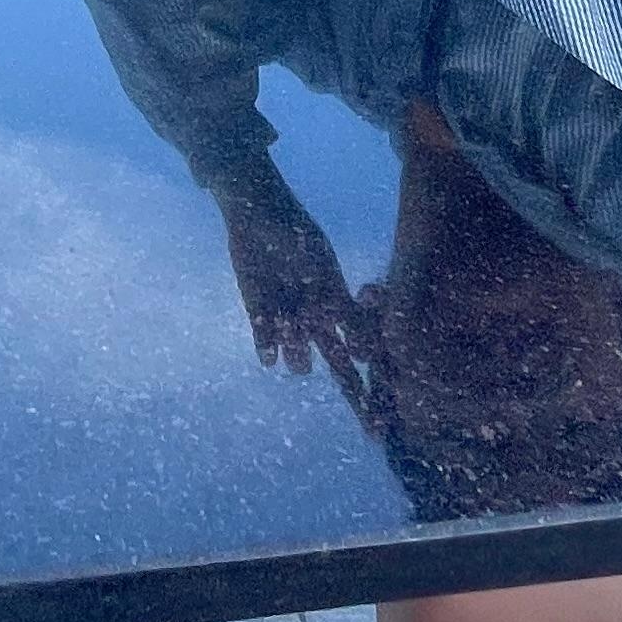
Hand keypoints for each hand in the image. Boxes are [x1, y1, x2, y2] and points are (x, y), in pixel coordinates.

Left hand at [220, 193, 363, 389]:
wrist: (256, 215)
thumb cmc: (296, 232)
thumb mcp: (320, 261)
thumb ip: (335, 296)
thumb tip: (348, 331)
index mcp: (336, 300)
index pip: (358, 336)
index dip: (363, 354)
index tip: (365, 366)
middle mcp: (315, 315)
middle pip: (335, 355)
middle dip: (346, 378)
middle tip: (360, 405)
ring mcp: (288, 317)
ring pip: (298, 354)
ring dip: (297, 353)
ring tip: (292, 334)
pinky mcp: (259, 314)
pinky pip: (265, 341)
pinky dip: (267, 348)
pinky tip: (268, 354)